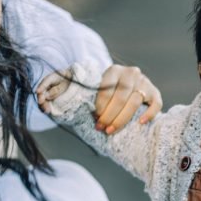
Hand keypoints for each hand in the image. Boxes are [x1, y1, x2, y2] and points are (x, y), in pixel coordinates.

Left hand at [37, 63, 161, 132]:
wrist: (131, 95)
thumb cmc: (108, 98)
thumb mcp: (95, 91)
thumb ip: (79, 92)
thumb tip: (44, 99)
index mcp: (114, 70)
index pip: (107, 86)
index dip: (100, 104)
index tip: (94, 118)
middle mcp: (131, 73)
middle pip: (121, 95)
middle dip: (110, 114)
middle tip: (101, 128)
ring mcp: (145, 82)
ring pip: (136, 100)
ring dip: (123, 118)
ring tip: (111, 130)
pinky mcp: (155, 93)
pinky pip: (155, 104)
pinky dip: (149, 114)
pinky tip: (140, 124)